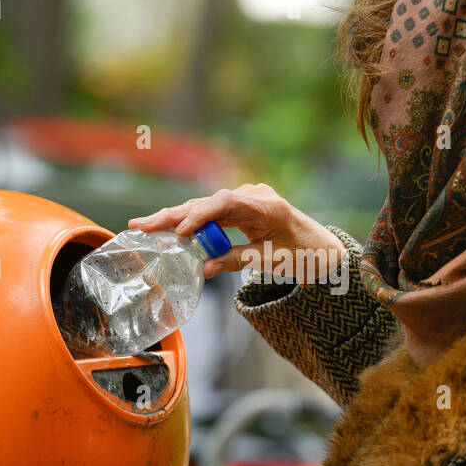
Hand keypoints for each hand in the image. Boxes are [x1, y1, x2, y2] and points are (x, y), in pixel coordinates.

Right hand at [128, 184, 345, 281]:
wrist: (324, 251)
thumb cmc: (304, 255)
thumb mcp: (270, 261)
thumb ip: (235, 261)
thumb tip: (202, 270)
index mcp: (265, 205)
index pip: (224, 204)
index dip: (199, 216)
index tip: (179, 231)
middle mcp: (253, 195)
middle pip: (207, 203)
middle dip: (174, 215)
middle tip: (141, 225)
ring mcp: (247, 200)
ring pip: (206, 207)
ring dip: (177, 218)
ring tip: (145, 227)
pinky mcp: (243, 209)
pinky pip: (214, 214)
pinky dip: (193, 223)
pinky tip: (169, 229)